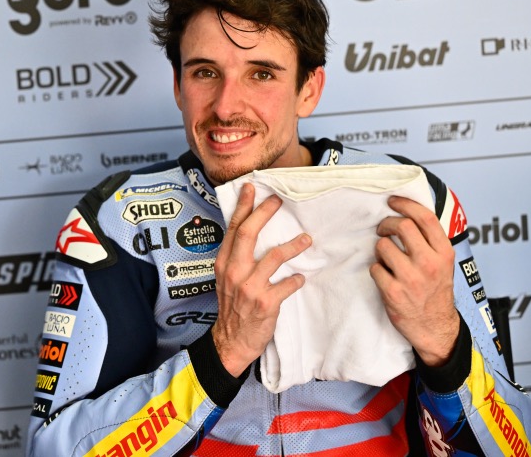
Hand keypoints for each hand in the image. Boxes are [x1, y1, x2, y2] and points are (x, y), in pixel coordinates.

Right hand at [212, 183, 311, 376]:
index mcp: (223, 264)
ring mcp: (249, 287)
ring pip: (273, 256)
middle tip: (278, 201)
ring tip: (306, 239)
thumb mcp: (225, 279)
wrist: (230, 342)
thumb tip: (250, 232)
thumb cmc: (232, 308)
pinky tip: (301, 278)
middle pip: (248, 234)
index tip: (252, 189)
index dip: (243, 207)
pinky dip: (296, 280)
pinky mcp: (265, 302)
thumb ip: (235, 258)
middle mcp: (234, 272)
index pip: (233, 229)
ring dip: (293, 245)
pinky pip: (287, 285)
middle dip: (264, 213)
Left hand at [370, 196, 459, 366]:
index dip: (405, 204)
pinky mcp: (393, 291)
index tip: (393, 201)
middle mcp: (429, 263)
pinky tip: (386, 277)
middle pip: (401, 226)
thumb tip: (408, 214)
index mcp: (444, 253)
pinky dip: (377, 269)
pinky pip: (374, 267)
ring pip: (383, 246)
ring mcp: (410, 278)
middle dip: (386, 224)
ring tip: (388, 259)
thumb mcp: (443, 263)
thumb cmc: (436, 292)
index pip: (424, 217)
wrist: (435, 327)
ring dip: (380, 250)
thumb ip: (430, 241)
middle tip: (383, 229)